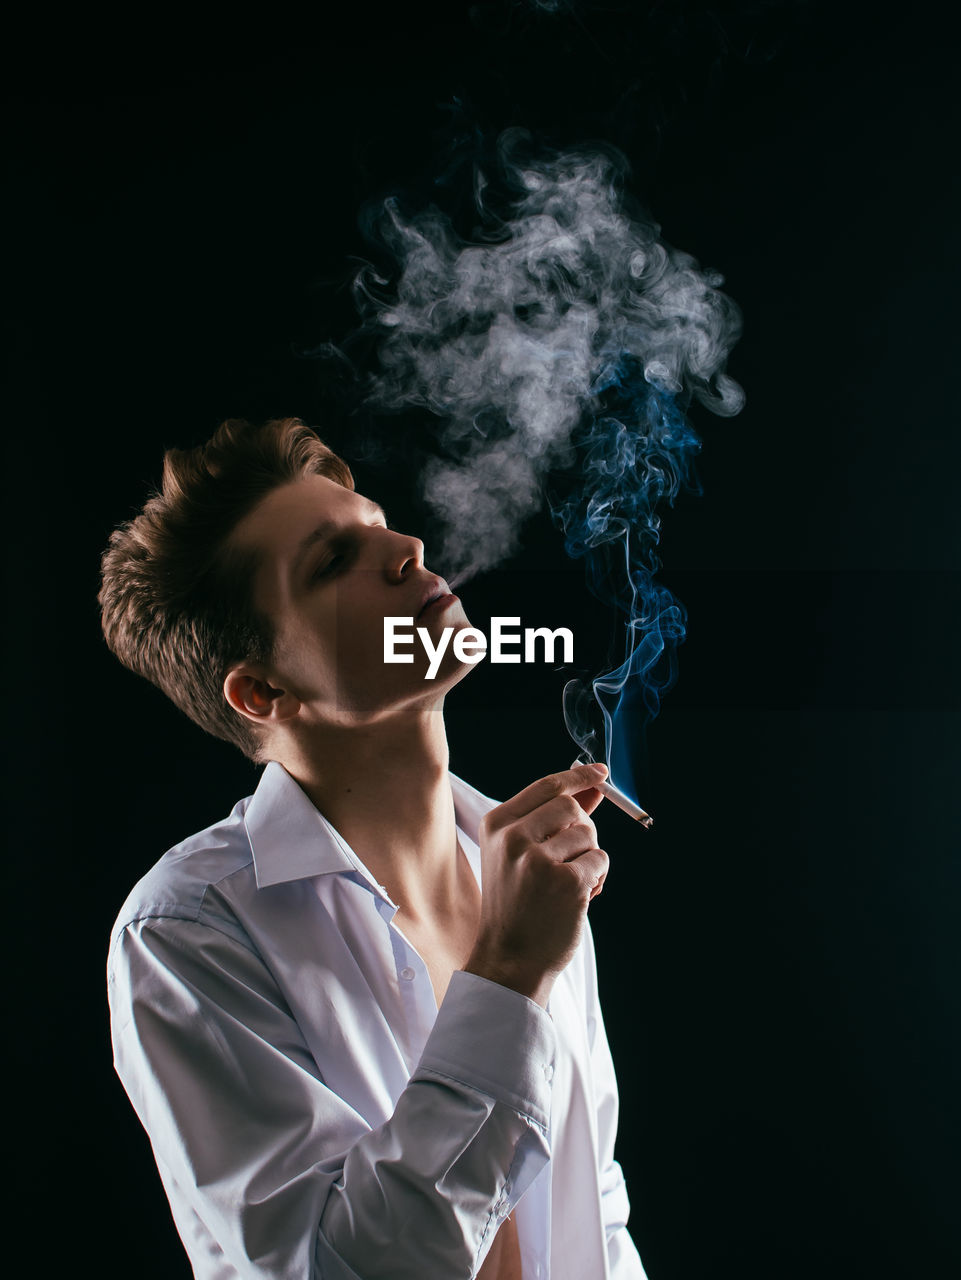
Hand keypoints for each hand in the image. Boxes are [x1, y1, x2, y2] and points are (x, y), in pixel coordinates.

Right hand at [463, 762, 609, 1007]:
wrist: (510, 959)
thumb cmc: (517, 905)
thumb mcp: (521, 855)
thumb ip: (553, 819)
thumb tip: (591, 785)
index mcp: (496, 825)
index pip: (546, 786)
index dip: (577, 777)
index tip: (599, 773)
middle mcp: (513, 838)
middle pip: (571, 807)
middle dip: (582, 829)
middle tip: (572, 857)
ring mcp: (538, 860)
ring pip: (589, 834)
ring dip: (589, 857)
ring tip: (570, 884)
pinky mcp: (566, 882)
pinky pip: (601, 860)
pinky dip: (598, 878)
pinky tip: (579, 897)